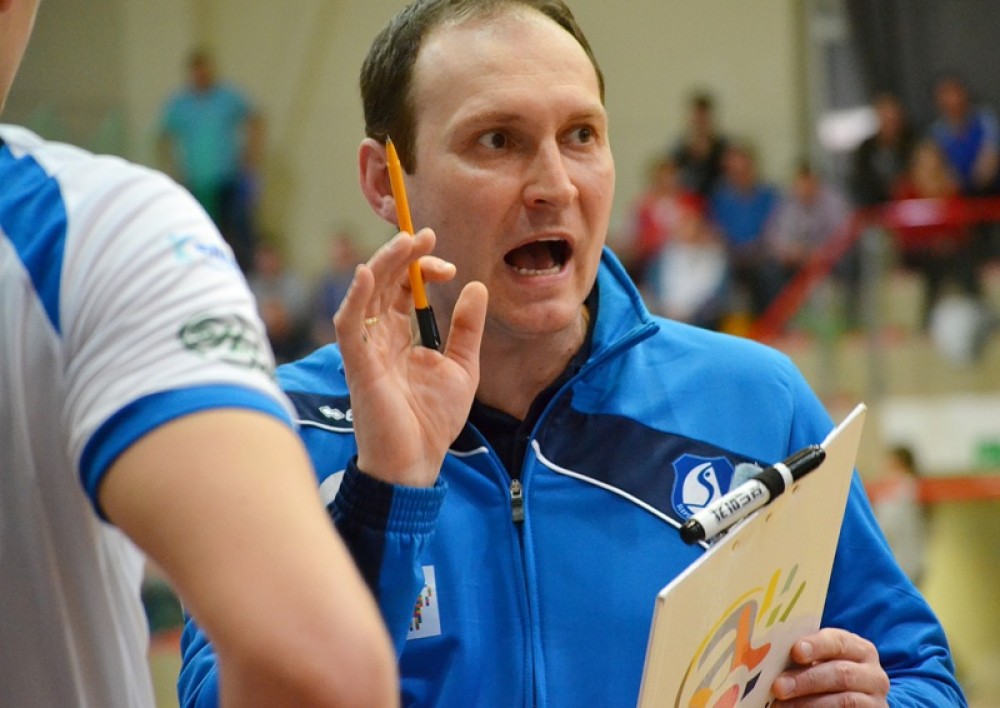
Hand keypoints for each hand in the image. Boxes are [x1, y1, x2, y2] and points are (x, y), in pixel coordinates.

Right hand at [334, 228, 487, 487]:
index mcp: (400, 336)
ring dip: (382, 265)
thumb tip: (476, 286)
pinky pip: (348, 325)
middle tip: (424, 235)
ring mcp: (366, 349)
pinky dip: (354, 298)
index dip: (420, 269)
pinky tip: (365, 274)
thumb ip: (467, 328)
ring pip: (365, 294)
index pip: (403, 288)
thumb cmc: (433, 420)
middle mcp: (379, 336)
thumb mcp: (462, 366)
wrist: (417, 462)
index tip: (447, 266)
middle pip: (383, 283)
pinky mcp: (357, 365)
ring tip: (405, 242)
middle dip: (401, 256)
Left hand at [772, 628, 889, 705]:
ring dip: (808, 704)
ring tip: (780, 706)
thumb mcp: (823, 661)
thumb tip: (770, 654)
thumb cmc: (829, 673)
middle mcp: (873, 674)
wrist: (855, 701)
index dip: (817, 646)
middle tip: (778, 686)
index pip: (839, 642)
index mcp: (859, 649)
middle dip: (806, 680)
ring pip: (844, 701)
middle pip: (840, 674)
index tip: (795, 652)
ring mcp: (875, 700)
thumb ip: (805, 656)